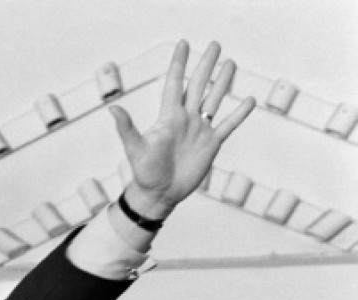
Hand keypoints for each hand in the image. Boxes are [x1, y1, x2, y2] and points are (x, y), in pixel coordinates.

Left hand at [108, 40, 255, 219]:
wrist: (159, 194)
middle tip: (215, 44)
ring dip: (223, 82)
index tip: (183, 44)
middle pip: (198, 85)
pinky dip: (239, 114)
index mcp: (169, 117)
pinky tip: (249, 100)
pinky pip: (228, 124)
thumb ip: (127, 128)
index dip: (179, 64)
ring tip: (230, 63)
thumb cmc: (144, 173)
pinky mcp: (211, 144)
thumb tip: (112, 109)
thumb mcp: (135, 149)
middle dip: (206, 64)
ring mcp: (200, 130)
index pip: (175, 83)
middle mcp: (186, 119)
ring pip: (214, 99)